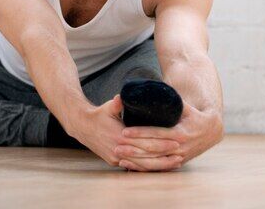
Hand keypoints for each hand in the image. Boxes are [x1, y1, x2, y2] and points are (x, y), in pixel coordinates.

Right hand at [68, 95, 182, 169]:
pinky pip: (134, 168)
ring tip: (176, 163)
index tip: (176, 140)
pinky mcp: (115, 162)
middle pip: (147, 156)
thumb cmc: (99, 114)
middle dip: (165, 156)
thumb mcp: (109, 106)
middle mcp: (119, 150)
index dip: (162, 142)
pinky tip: (160, 168)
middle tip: (181, 153)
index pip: (145, 142)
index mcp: (120, 136)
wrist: (82, 127)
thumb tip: (123, 95)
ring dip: (160, 165)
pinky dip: (148, 168)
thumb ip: (118, 102)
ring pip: (142, 165)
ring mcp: (117, 158)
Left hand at [114, 99, 223, 171]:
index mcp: (180, 132)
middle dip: (134, 147)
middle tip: (117, 144)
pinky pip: (157, 168)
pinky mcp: (176, 163)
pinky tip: (128, 166)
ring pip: (154, 161)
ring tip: (118, 155)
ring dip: (135, 159)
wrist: (211, 131)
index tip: (125, 130)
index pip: (156, 133)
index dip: (140, 132)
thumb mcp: (185, 107)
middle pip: (152, 148)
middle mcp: (179, 147)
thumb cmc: (194, 115)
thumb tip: (153, 91)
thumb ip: (171, 101)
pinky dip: (142, 168)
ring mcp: (178, 157)